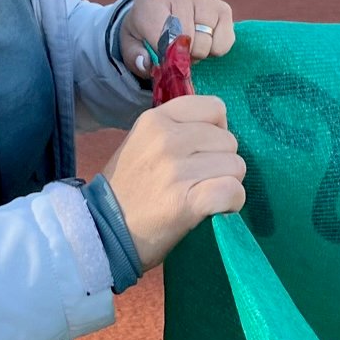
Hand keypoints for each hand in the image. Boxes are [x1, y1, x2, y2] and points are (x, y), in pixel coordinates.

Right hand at [101, 95, 246, 269]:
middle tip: (202, 179)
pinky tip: (217, 209)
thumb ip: (177, 129)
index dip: (217, 129)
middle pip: (229, 140)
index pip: (214, 107)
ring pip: (236, 166)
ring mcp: (178, 170)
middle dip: (223, 160)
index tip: (205, 149)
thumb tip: (218, 131)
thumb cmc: (127, 189)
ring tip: (205, 194)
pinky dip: (232, 202)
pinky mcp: (190, 201)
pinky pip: (233, 191)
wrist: (103, 231)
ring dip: (228, 182)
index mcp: (156, 120)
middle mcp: (167, 139)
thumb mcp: (142, 142)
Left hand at [119, 0, 234, 79]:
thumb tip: (146, 63)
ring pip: (207, 42)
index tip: (163, 56)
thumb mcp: (130, 43)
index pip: (166, 35)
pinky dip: (215, 49)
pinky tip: (204, 39)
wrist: (158, 10)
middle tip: (176, 50)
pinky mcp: (223, 7)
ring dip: (199, 52)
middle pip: (188, 40)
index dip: (167, 54)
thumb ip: (134, 56)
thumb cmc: (143, 29)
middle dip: (182, 54)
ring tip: (189, 44)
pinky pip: (225, 41)